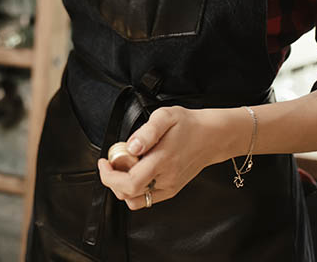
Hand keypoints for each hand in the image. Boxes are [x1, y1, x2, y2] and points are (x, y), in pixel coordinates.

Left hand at [97, 106, 239, 210]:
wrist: (213, 136)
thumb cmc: (189, 124)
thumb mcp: (166, 116)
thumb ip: (147, 131)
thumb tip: (131, 146)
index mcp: (162, 160)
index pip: (129, 182)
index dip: (109, 176)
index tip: (103, 163)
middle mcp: (166, 178)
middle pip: (129, 195)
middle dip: (113, 181)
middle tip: (112, 163)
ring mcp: (170, 187)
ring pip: (137, 201)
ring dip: (123, 188)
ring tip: (124, 168)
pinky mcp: (173, 190)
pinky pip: (148, 199)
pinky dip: (136, 190)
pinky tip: (136, 172)